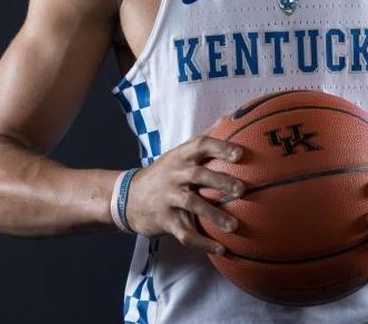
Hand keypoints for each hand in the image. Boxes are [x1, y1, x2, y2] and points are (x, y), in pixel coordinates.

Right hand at [123, 119, 246, 254]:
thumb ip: (203, 139)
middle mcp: (174, 174)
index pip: (200, 145)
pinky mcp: (164, 220)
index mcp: (180, 156)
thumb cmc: (163, 173)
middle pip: (198, 174)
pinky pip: (184, 232)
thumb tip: (230, 119)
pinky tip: (220, 248)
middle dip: (220, 181)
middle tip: (241, 190)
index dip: (220, 148)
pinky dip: (202, 242)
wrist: (127, 198)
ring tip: (233, 226)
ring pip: (191, 204)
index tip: (239, 154)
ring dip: (213, 215)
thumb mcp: (178, 154)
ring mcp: (167, 197)